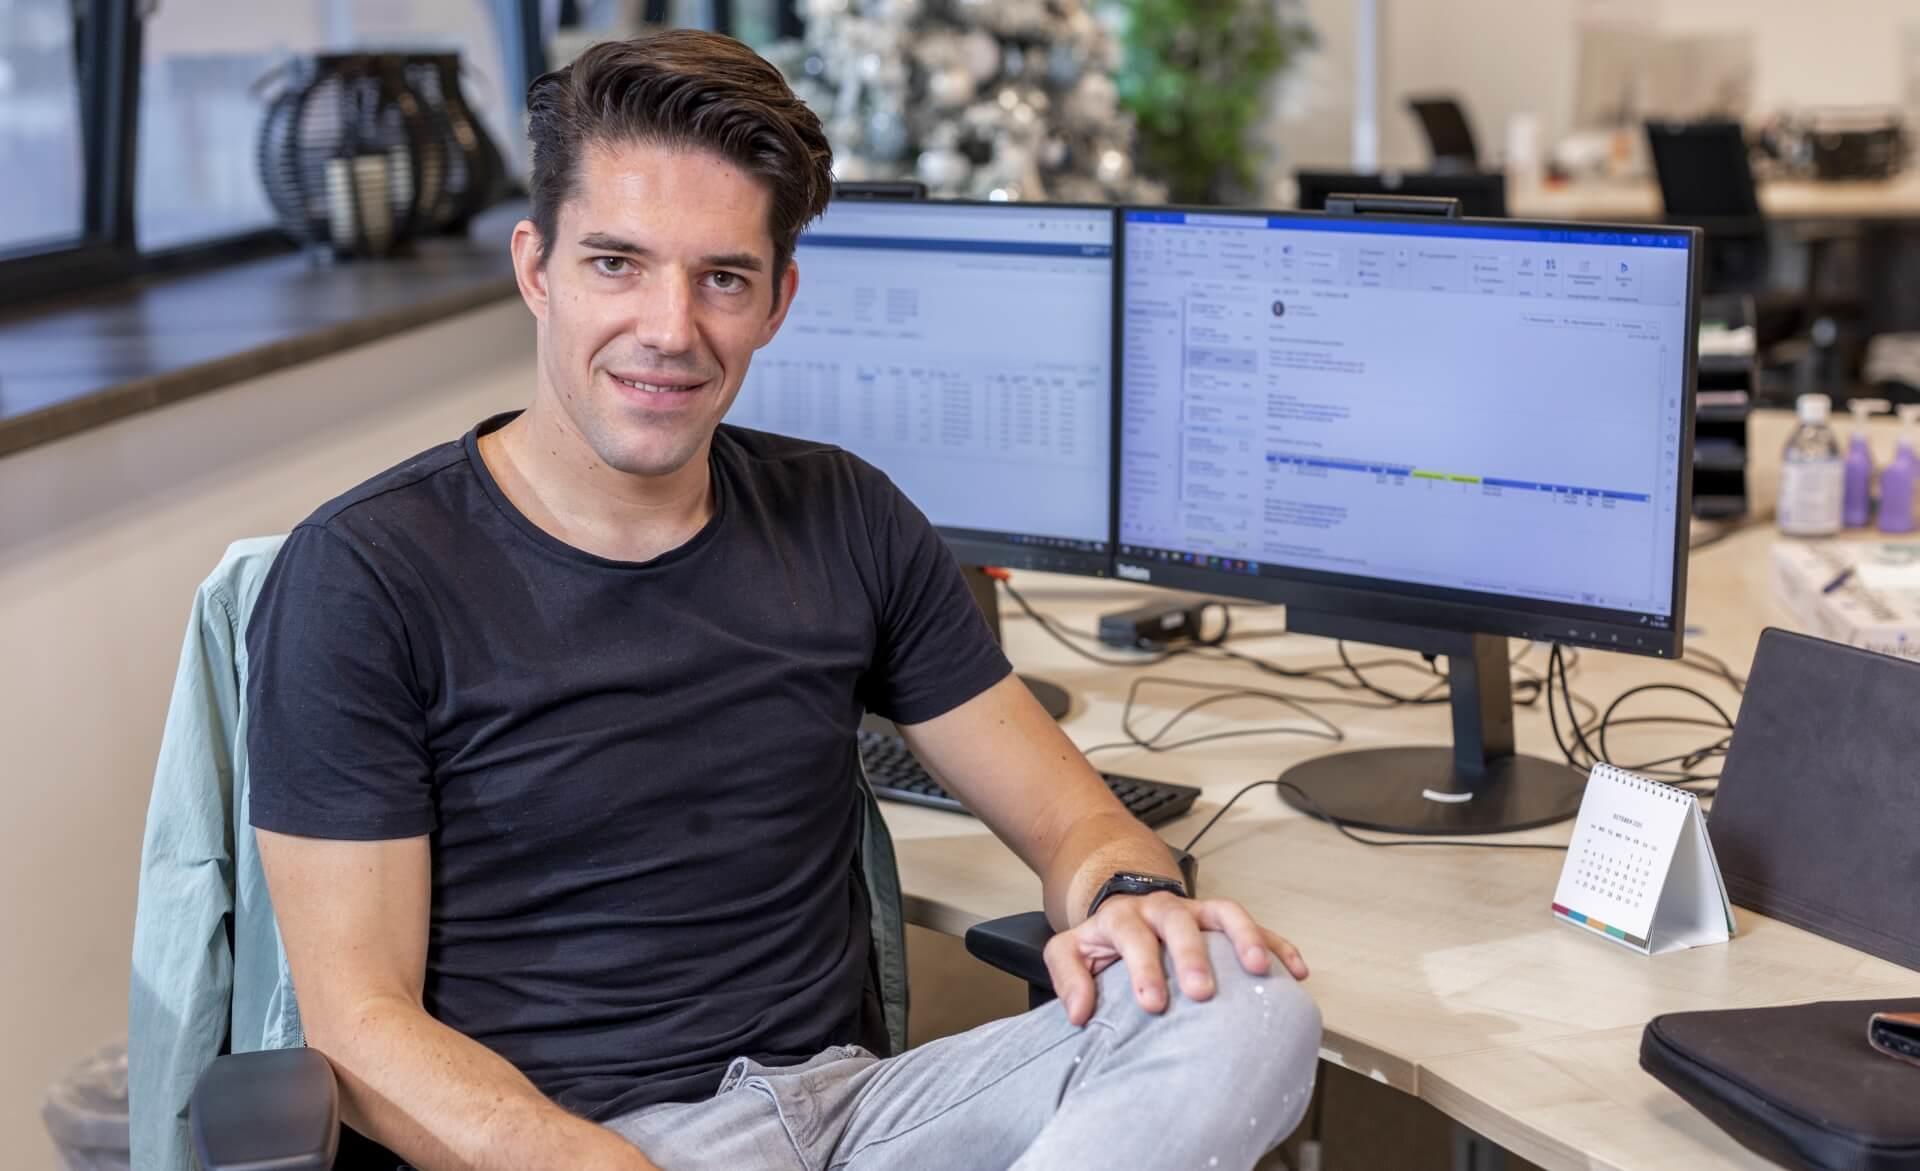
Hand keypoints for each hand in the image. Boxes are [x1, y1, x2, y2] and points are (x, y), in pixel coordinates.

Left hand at [1041, 892, 1309, 1026]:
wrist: (1127, 906)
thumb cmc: (1103, 940)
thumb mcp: (1071, 951)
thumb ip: (1068, 977)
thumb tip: (1078, 1013)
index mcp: (1124, 917)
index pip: (1131, 934)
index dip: (1143, 966)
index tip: (1153, 1002)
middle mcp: (1163, 909)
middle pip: (1178, 921)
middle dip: (1192, 954)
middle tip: (1201, 990)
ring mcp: (1197, 912)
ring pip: (1223, 913)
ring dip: (1244, 937)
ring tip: (1259, 969)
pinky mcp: (1223, 922)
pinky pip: (1257, 927)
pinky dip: (1279, 945)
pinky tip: (1296, 971)